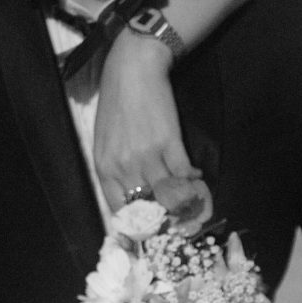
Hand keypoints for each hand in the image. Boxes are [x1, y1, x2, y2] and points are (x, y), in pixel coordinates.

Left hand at [94, 30, 209, 218]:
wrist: (132, 71)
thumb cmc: (116, 103)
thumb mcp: (104, 140)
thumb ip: (115, 168)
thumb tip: (134, 193)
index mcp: (104, 167)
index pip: (119, 211)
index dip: (135, 226)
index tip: (148, 231)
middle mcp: (124, 167)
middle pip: (146, 208)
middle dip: (162, 219)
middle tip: (174, 223)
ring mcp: (148, 157)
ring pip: (168, 195)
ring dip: (182, 202)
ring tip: (190, 203)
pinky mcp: (170, 144)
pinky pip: (184, 175)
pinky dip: (193, 181)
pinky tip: (196, 178)